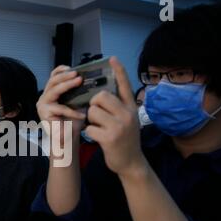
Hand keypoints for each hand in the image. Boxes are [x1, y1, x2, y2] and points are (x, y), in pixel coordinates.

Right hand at [37, 66, 85, 148]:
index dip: (62, 70)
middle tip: (78, 75)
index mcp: (51, 92)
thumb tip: (90, 80)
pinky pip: (60, 108)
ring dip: (66, 85)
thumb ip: (78, 93)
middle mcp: (45, 97)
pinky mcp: (44, 114)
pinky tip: (82, 113)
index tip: (73, 67)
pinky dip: (71, 111)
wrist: (66, 140)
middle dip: (65, 76)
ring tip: (78, 81)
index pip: (53, 76)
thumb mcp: (76, 104)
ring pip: (54, 90)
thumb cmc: (72, 121)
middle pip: (53, 80)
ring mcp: (43, 105)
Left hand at [84, 57, 145, 175]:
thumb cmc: (125, 139)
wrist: (131, 163)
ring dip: (91, 120)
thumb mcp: (128, 120)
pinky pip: (89, 128)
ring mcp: (119, 126)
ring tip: (99, 127)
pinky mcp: (109, 138)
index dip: (118, 70)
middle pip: (101, 96)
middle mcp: (127, 114)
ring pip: (93, 111)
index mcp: (131, 107)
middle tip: (97, 115)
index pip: (124, 84)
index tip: (112, 58)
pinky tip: (98, 138)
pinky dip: (90, 133)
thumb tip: (101, 94)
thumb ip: (119, 107)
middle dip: (94, 105)